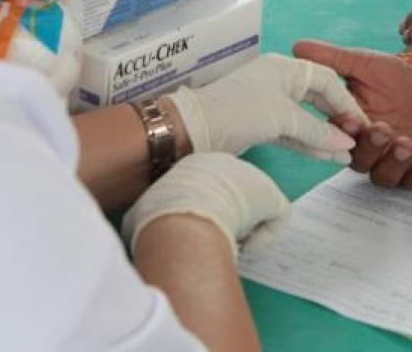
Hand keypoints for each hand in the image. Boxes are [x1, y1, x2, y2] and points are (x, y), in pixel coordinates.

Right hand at [122, 153, 288, 254]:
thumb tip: (136, 228)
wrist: (183, 216)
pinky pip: (274, 220)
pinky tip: (245, 246)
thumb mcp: (140, 215)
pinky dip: (261, 238)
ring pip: (254, 208)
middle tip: (216, 240)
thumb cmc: (158, 217)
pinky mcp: (272, 196)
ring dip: (243, 228)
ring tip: (229, 245)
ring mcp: (252, 178)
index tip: (197, 230)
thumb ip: (144, 217)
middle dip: (227, 218)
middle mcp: (227, 164)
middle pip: (233, 194)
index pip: (207, 186)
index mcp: (196, 164)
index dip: (203, 211)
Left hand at [167, 54, 365, 162]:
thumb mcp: (284, 117)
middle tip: (358, 140)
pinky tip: (327, 158)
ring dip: (325, 137)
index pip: (328, 80)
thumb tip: (347, 144)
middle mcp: (280, 82)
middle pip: (318, 99)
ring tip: (347, 156)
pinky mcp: (263, 126)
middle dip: (338, 120)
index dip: (347, 102)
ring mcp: (271, 105)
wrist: (196, 129)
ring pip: (306, 120)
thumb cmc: (241, 111)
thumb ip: (317, 131)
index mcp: (286, 68)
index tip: (362, 125)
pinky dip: (309, 144)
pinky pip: (293, 133)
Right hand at [293, 40, 411, 188]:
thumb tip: (297, 47)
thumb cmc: (394, 75)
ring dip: (394, 162)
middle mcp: (367, 149)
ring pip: (384, 176)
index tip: (351, 119)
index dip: (343, 131)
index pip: (337, 137)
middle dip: (370, 148)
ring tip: (406, 143)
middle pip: (360, 162)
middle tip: (382, 129)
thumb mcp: (364, 63)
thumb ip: (332, 59)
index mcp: (349, 126)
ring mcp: (391, 161)